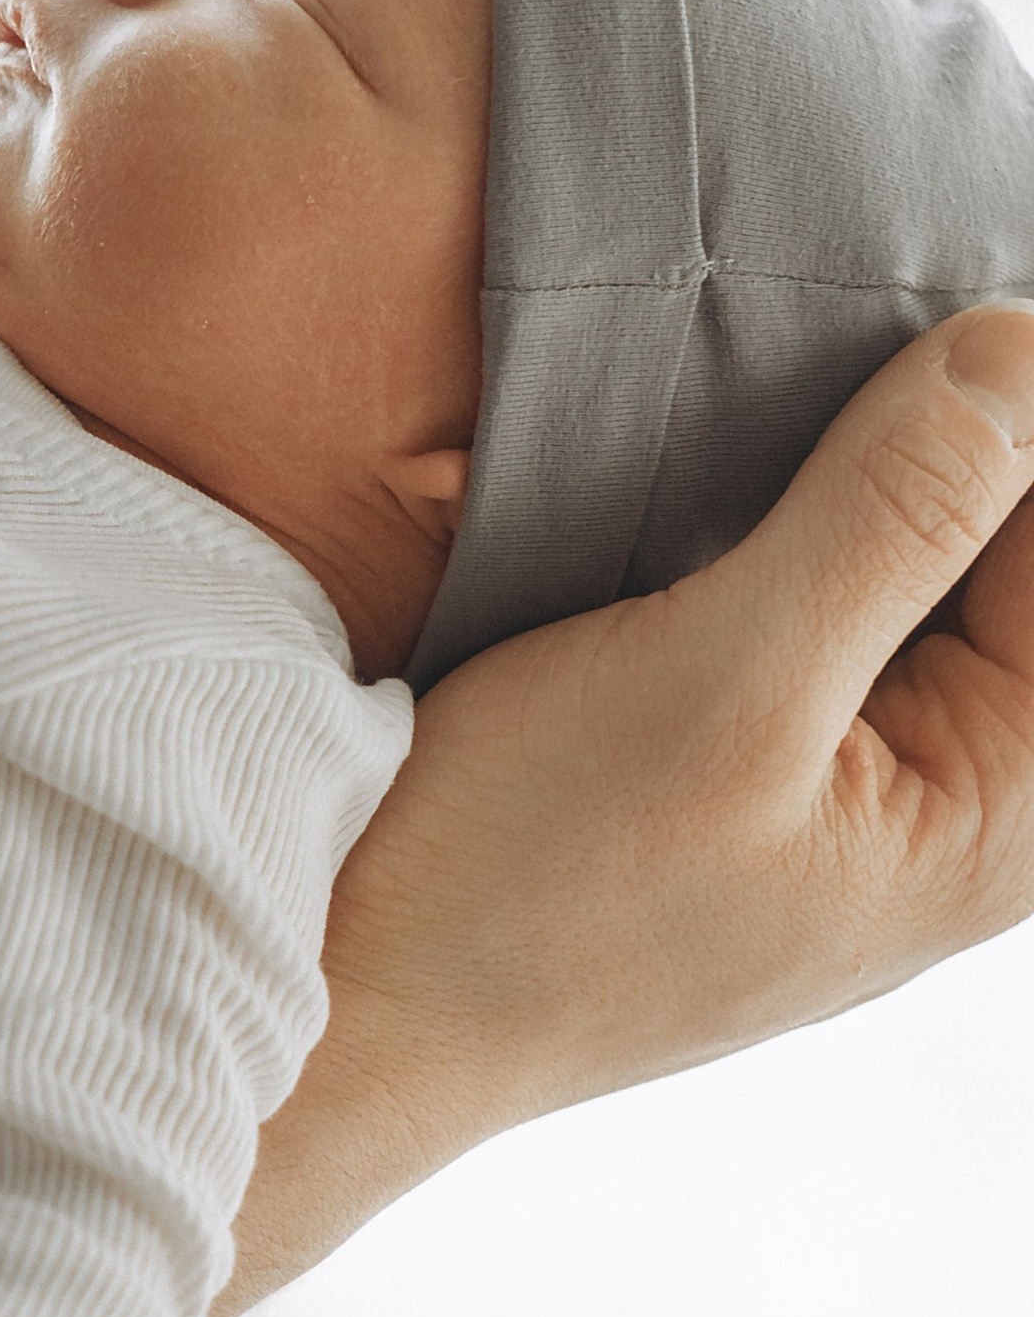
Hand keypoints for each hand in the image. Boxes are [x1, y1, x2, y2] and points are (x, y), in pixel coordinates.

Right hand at [226, 303, 1033, 1313]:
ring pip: (908, 549)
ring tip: (763, 389)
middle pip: (1006, 549)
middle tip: (836, 350)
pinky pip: (812, 582)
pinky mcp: (743, 733)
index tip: (930, 323)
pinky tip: (708, 460)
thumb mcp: (724, 681)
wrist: (350, 994)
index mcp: (1008, 807)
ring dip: (851, 460)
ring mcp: (844, 762)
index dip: (1017, 426)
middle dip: (944, 438)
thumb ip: (892, 517)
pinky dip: (777, 504)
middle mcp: (954, 789)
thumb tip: (1019, 351)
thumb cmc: (535, 887)